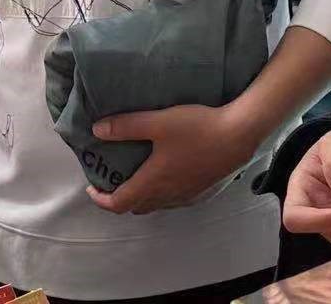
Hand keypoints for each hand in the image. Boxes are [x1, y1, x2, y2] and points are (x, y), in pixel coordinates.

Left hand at [87, 103, 260, 215]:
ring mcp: (186, 194)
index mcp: (153, 181)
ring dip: (140, 197)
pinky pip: (172, 200)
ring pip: (156, 205)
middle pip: (137, 207)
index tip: (91, 189)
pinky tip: (162, 175)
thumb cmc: (196, 128)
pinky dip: (158, 194)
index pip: (120, 203)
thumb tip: (96, 131)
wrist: (238, 134)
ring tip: (133, 177)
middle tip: (110, 181)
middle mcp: (168, 194)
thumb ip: (126, 126)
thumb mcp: (157, 122)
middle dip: (119, 199)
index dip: (102, 200)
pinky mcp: (200, 189)